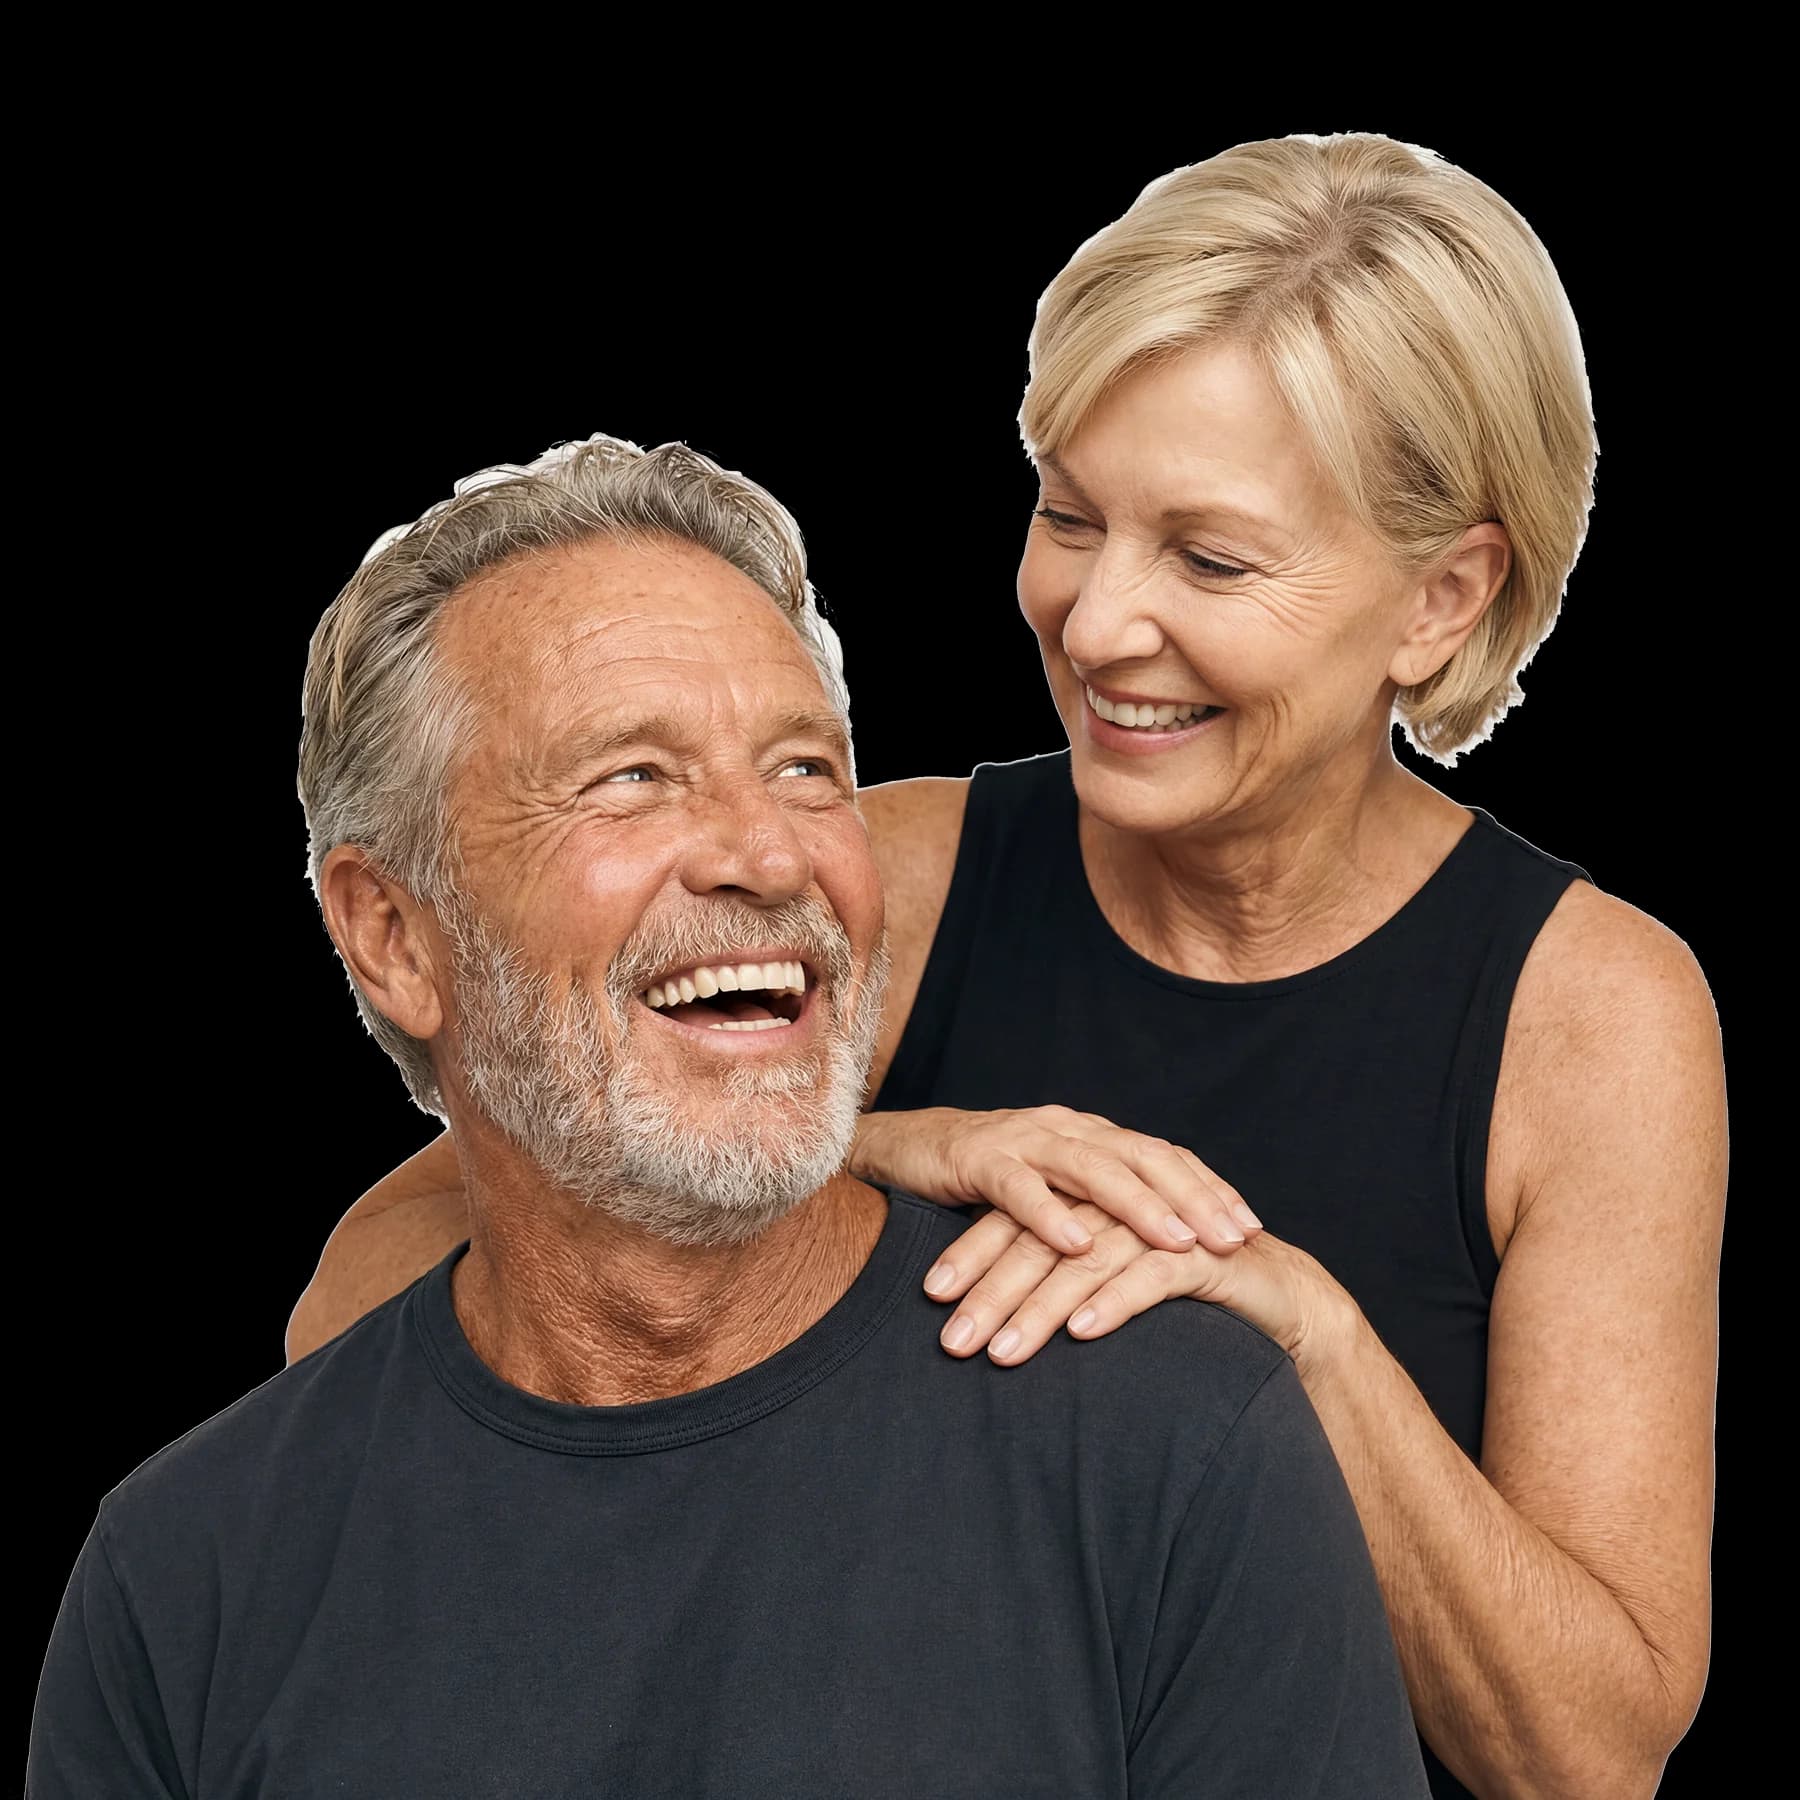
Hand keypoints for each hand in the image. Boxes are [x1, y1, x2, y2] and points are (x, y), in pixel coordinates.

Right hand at [854, 1105, 1262, 1256]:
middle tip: (1234, 1241)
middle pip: (1143, 1157)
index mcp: (1089, 1136)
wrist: (902, 1152)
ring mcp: (1023, 1139)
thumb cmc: (983, 1183)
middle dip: (1194, 1199)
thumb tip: (1165, 1256)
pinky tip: (1078, 1246)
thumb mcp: (1052, 1194)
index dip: (1209, 1188)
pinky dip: (1050, 1216)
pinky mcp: (977, 1158)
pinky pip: (1019, 1187)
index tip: (1253, 1229)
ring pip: (1093, 1169)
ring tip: (1177, 1242)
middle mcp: (1065, 1129)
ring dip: (1139, 1207)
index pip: (1164, 1156)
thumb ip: (1098, 1211)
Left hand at [926, 1201, 1350, 1378]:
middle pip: (1041, 1238)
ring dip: (1040, 1308)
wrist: (1279, 1291)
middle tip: (951, 1341)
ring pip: (1086, 1259)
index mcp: (1091, 1196)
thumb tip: (986, 1307)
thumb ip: (1059, 1276)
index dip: (971, 1254)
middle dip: (991, 1290)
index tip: (929, 1297)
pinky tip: (1080, 1335)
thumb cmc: (1182, 1291)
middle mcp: (1119, 1200)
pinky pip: (1150, 1276)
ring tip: (1001, 1353)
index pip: (1017, 1217)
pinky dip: (1113, 1304)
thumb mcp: (1109, 1278)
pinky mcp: (1204, 1252)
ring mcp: (1163, 1222)